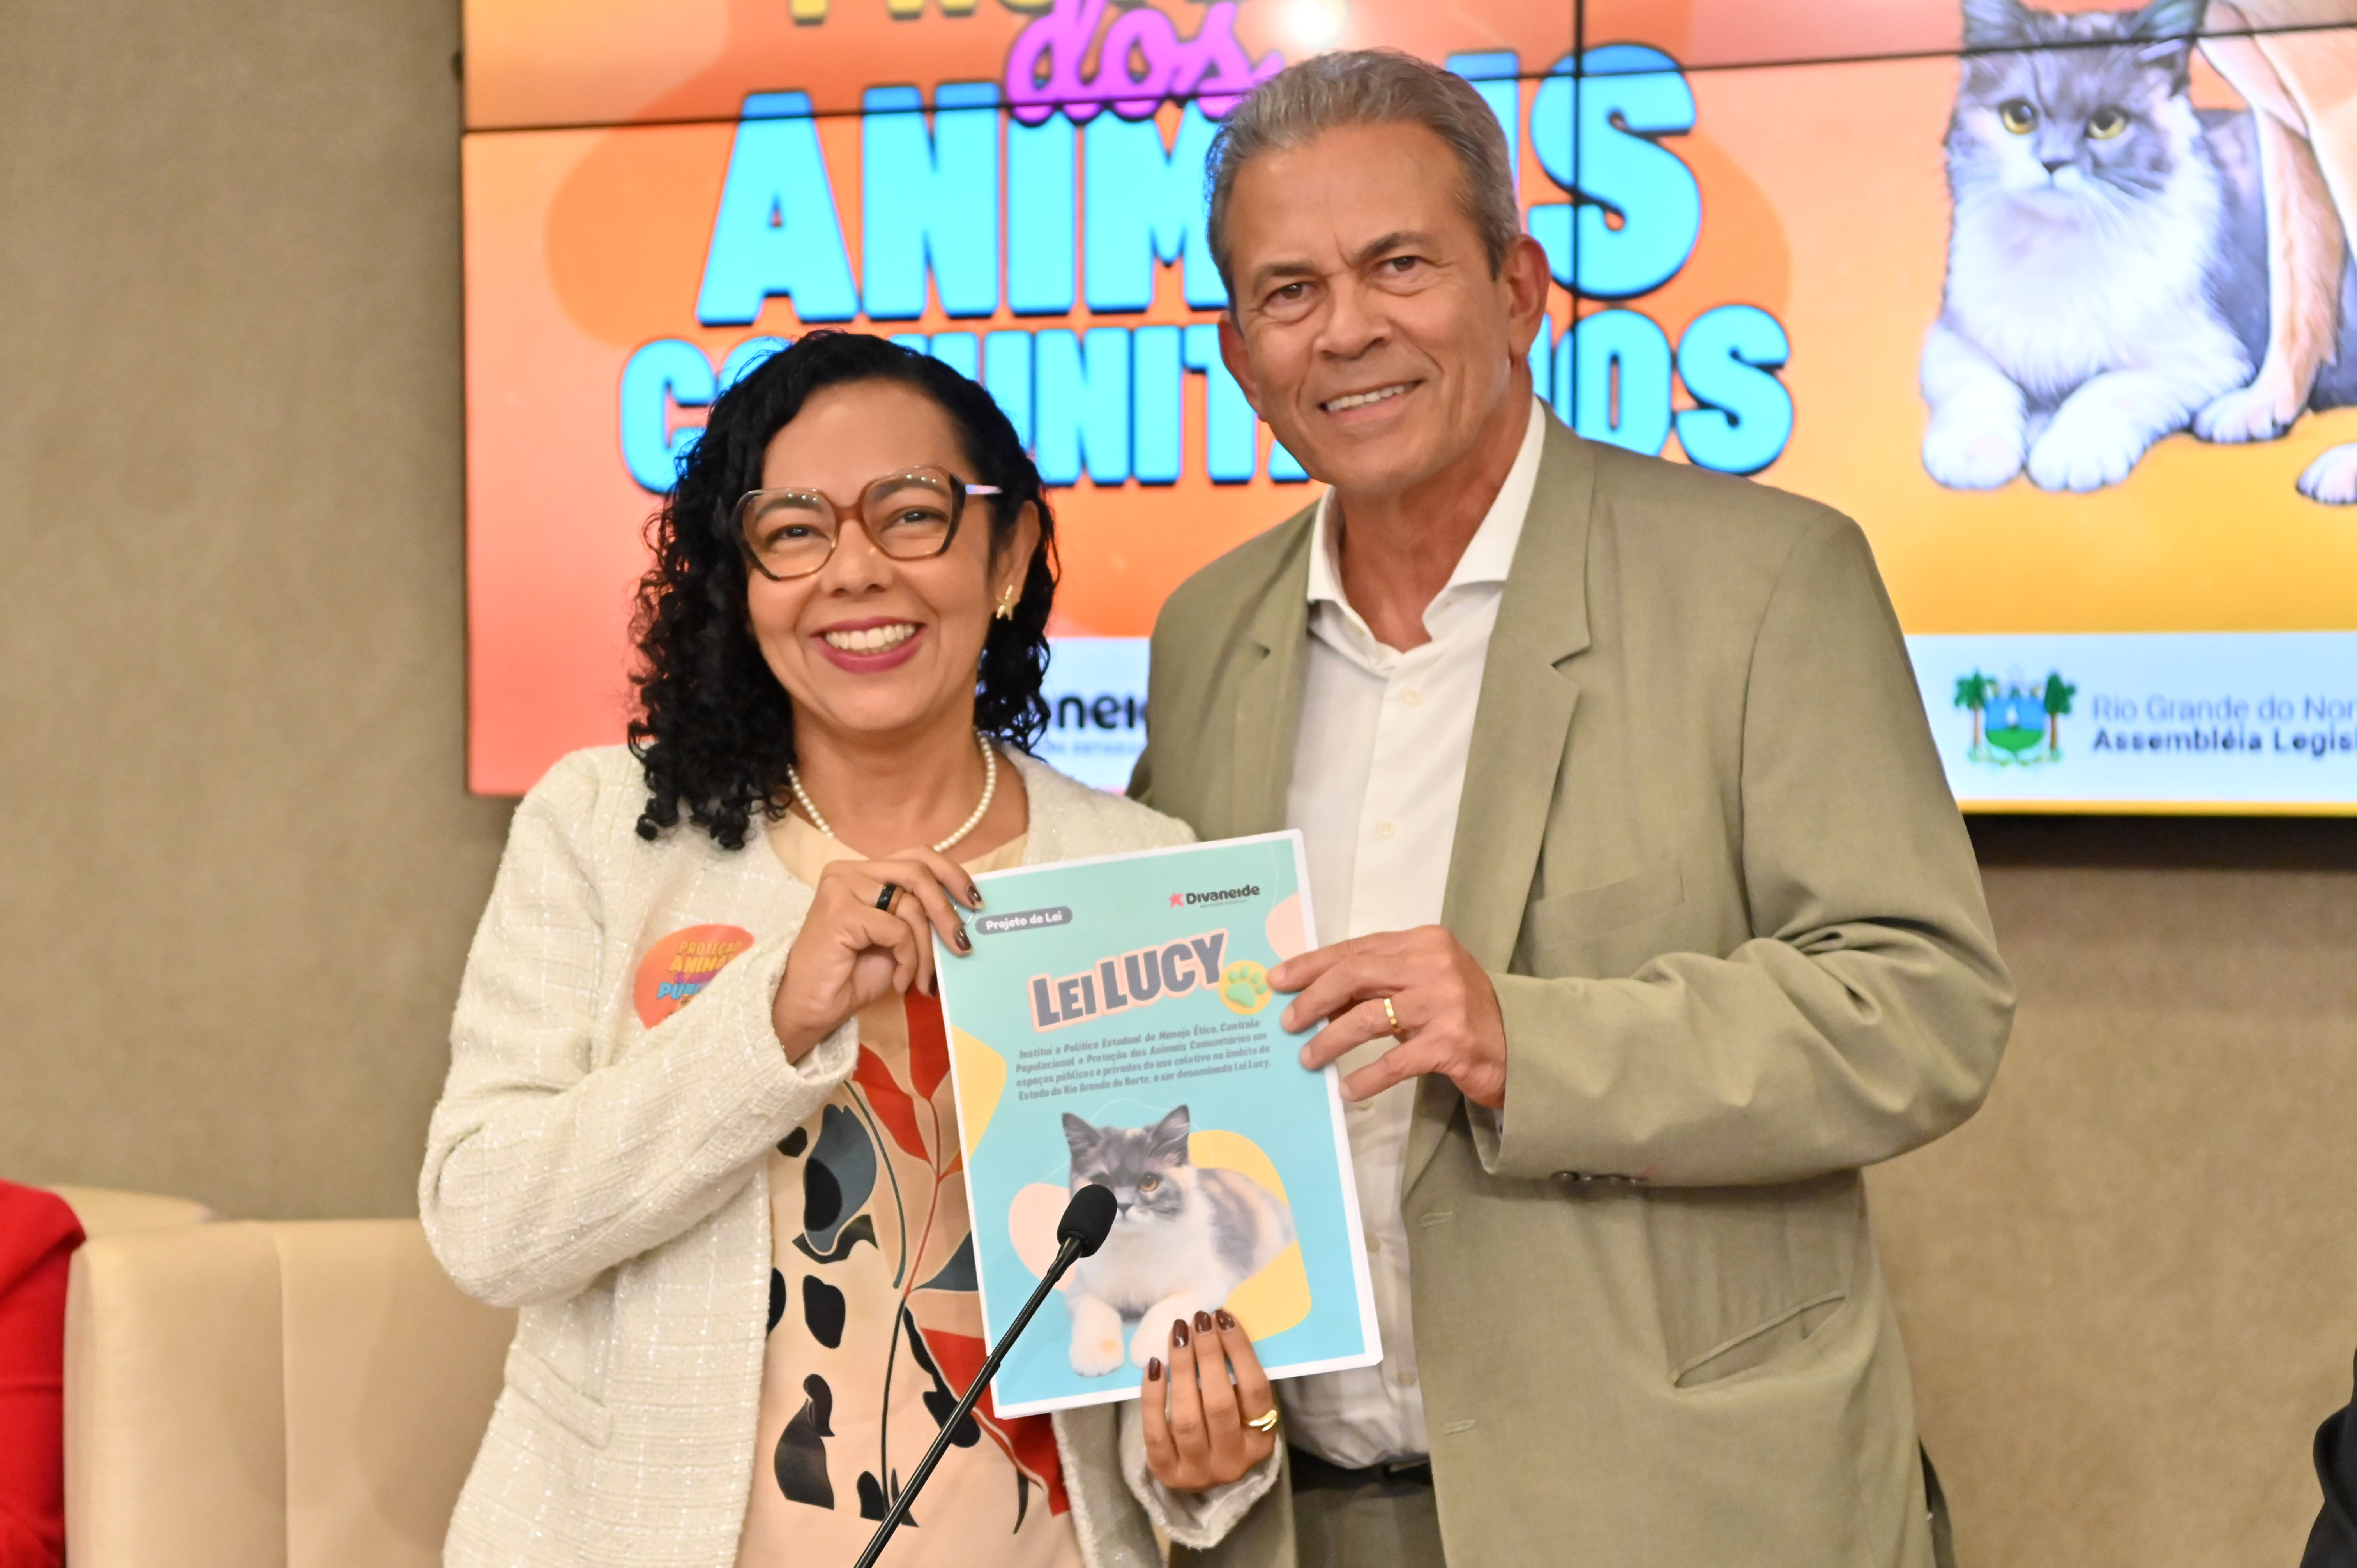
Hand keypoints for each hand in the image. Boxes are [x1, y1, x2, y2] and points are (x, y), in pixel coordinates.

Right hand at [771, 847, 982, 1061]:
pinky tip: (900, 981)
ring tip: (922, 979)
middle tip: (962, 946)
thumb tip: (966, 911)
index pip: (917, 856)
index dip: (952, 873)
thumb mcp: (896, 939)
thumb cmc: (852, 975)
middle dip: (947, 912)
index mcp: (865, 871)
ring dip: (926, 949)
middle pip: (918, 873)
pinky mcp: (840, 911)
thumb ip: (920, 916)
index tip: (975, 902)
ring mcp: (841, 887)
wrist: (812, 1007)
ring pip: (910, 906)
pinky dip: (908, 959)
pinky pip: (896, 930)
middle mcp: (849, 871)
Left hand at [1141, 1309, 1278, 1492]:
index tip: (1224, 1317)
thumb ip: (1237, 1376)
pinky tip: (1154, 1366)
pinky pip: (1156, 1433)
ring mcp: (1198, 1471)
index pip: (1255, 1391)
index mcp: (1260, 1440)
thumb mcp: (1243, 1408)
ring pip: (1187, 1418)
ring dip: (1181, 1370)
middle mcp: (1232, 1461)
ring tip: (1178, 1335)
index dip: (1240, 1350)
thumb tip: (1217, 1324)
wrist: (1200, 1472)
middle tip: (1199, 1320)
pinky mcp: (1166, 1473)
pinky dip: (1153, 1398)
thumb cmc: (1226, 1427)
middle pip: (1219, 1404)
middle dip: (1208, 1356)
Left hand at [1272, 926, 1507, 1108]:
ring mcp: (1444, 1004)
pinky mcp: (1450, 1043)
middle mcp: (1434, 965)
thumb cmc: (1461, 1013)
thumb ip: (1378, 984)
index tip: (1279, 981)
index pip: (1355, 949)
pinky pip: (1394, 1062)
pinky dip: (1366, 1078)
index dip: (1312, 965)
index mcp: (1423, 942)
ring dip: (1330, 1040)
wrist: (1520, 1046)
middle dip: (1313, 999)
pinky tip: (1348, 1090)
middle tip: (1288, 1022)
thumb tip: (1316, 999)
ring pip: (1367, 1018)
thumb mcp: (1421, 985)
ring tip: (1309, 1058)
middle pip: (1355, 975)